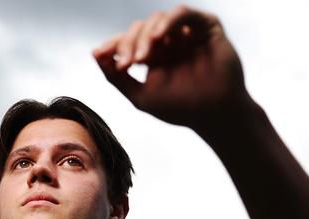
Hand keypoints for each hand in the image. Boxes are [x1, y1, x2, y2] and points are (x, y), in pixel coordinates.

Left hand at [93, 4, 252, 130]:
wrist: (213, 114)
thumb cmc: (179, 108)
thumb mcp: (140, 96)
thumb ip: (116, 78)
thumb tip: (95, 55)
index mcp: (153, 55)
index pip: (127, 42)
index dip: (112, 46)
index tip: (99, 54)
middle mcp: (169, 41)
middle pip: (139, 29)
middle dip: (128, 44)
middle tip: (126, 63)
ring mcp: (186, 32)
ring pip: (158, 19)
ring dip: (145, 35)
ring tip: (141, 57)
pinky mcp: (205, 26)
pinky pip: (182, 13)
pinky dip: (167, 22)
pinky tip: (158, 38)